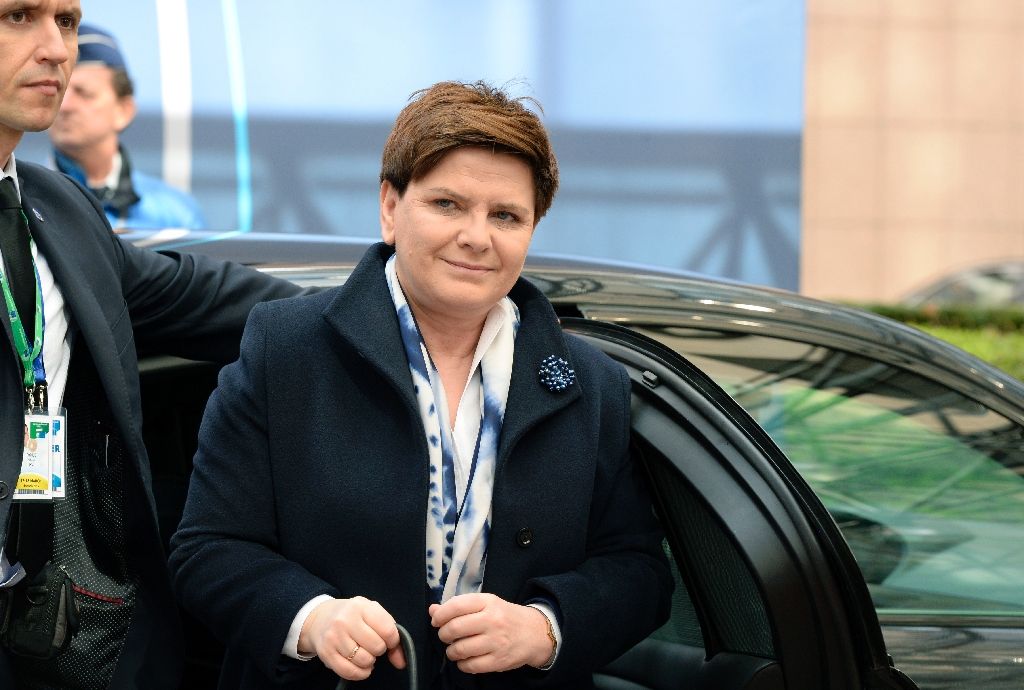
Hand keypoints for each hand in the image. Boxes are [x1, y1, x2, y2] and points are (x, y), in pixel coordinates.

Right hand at [298, 596, 405, 680]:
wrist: (319, 619)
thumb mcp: (372, 613)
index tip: (388, 640)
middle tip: (372, 645)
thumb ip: (390, 633)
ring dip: (369, 661)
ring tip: (364, 652)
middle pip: (377, 647)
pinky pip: (350, 672)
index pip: (387, 630)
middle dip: (379, 649)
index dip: (393, 640)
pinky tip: (360, 665)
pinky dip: (360, 673)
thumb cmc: (352, 616)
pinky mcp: (326, 653)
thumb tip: (401, 661)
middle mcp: (345, 620)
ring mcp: (334, 637)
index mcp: (360, 606)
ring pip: (364, 661)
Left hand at [429, 593, 551, 672]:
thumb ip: (459, 606)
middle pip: (455, 628)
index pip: (456, 606)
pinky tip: (465, 659)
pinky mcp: (499, 661)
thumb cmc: (504, 617)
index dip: (441, 615)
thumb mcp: (486, 605)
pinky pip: (470, 666)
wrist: (534, 633)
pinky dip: (462, 664)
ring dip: (451, 651)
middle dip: (443, 634)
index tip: (436, 621)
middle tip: (446, 636)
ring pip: (460, 649)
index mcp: (488, 602)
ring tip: (455, 649)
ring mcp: (496, 642)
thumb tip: (433, 610)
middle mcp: (492, 620)